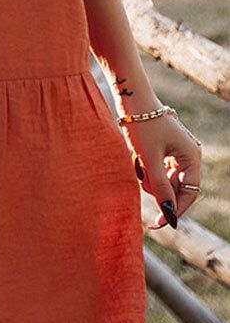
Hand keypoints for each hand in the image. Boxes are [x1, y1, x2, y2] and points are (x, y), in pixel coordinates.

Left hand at [122, 110, 201, 229]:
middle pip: (175, 187)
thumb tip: (168, 213)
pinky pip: (155, 169)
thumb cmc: (141, 126)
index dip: (174, 209)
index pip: (189, 193)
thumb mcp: (149, 159)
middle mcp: (188, 155)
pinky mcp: (163, 149)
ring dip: (148, 176)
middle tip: (141, 175)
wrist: (130, 99)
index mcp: (191, 157)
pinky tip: (136, 156)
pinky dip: (145, 168)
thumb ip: (159, 187)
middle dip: (156, 187)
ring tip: (137, 158)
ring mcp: (176, 152)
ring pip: (162, 179)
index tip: (158, 223)